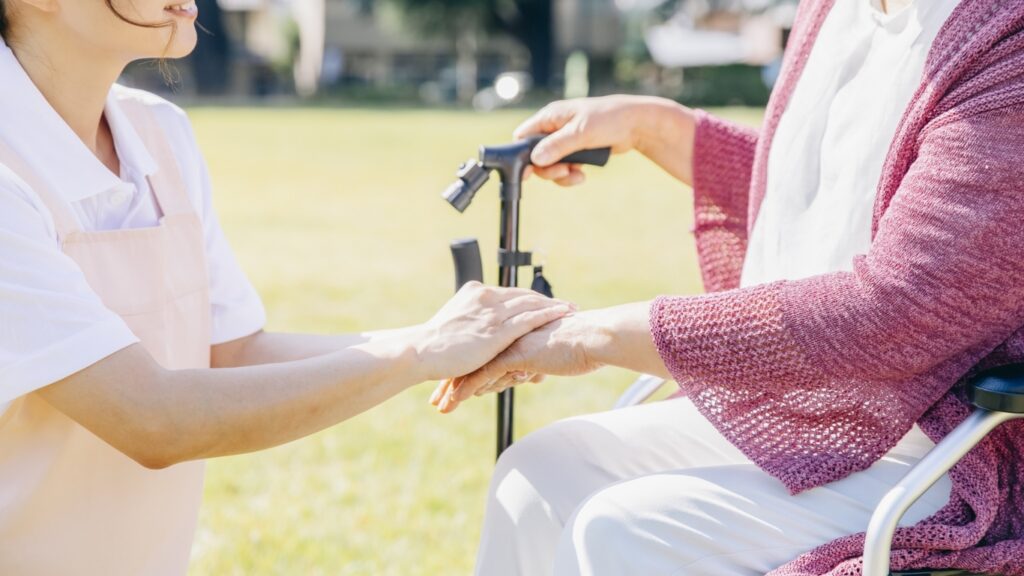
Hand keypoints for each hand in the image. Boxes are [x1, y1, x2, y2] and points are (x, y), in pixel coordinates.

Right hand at [413, 281, 573, 381]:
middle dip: (547, 300)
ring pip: (531, 304)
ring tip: (572, 309)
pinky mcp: (497, 330)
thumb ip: (470, 324)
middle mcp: (486, 297)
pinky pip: (529, 318)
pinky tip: (563, 315)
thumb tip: (477, 335)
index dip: (530, 298)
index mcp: (475, 293)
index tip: (545, 301)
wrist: (421, 352)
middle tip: (567, 305)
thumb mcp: (452, 327)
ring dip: (554, 306)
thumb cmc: (432, 346)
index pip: (510, 294)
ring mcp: (492, 313)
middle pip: (524, 296)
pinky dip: (549, 314)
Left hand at [430, 311, 606, 412]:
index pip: (481, 351)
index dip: (464, 368)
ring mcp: (508, 344)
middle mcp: (506, 336)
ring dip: (453, 389)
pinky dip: (466, 389)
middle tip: (436, 398)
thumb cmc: (578, 346)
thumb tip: (528, 373)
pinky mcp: (514, 355)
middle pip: (471, 359)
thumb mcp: (549, 356)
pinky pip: (484, 374)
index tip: (449, 383)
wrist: (593, 338)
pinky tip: (453, 401)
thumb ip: (533, 363)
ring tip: (440, 405)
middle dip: (451, 380)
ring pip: (472, 368)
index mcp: (512, 332)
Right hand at [515, 95, 697, 185]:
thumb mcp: (581, 132)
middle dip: (548, 169)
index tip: (528, 171)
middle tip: (564, 172)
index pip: (523, 136)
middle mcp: (554, 128)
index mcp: (550, 117)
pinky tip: (582, 175)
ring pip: (550, 165)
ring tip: (577, 175)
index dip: (522, 154)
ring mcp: (565, 140)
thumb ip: (557, 146)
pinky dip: (570, 175)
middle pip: (536, 156)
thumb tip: (535, 159)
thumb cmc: (609, 119)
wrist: (637, 124)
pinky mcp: (576, 151)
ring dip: (561, 174)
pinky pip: (564, 167)